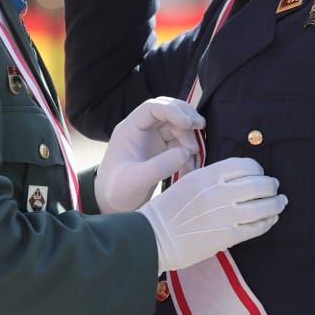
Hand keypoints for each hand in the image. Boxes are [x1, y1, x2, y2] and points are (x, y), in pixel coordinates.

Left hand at [95, 97, 203, 213]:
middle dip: (185, 117)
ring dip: (189, 136)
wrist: (114, 206)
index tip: (188, 124)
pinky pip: (180, 143)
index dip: (172, 110)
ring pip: (176, 126)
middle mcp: (142, 130)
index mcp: (130, 129)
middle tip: (201, 127)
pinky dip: (188, 152)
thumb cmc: (116, 191)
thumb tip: (186, 152)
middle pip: (167, 111)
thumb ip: (159, 166)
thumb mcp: (135, 180)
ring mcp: (152, 140)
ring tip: (194, 154)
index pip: (152, 108)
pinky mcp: (161, 152)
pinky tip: (190, 167)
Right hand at [139, 156, 284, 272]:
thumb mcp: (185, 182)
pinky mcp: (228, 236)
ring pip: (263, 206)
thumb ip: (210, 178)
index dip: (257, 170)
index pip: (245, 165)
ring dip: (276, 203)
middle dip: (271, 185)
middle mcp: (219, 193)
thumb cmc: (166, 210)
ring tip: (280, 202)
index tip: (259, 174)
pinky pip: (257, 227)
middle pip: (259, 183)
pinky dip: (268, 222)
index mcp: (207, 175)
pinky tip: (270, 219)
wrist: (153, 238)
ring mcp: (225, 215)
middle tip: (274, 188)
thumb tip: (235, 178)